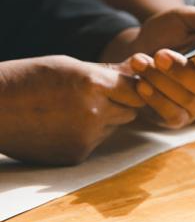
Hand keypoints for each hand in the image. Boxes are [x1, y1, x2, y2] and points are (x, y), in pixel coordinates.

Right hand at [0, 56, 143, 164]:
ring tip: (71, 109)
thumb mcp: (68, 66)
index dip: (130, 86)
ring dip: (103, 119)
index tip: (120, 84)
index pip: (136, 88)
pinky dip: (86, 135)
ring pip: (114, 127)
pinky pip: (96, 142)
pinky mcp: (76, 155)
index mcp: (92, 84)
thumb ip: (108, 73)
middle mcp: (93, 112)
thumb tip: (141, 66)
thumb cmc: (27, 79)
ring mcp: (85, 137)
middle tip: (93, 96)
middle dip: (120, 104)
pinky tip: (60, 125)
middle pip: (130, 110)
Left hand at [103, 6, 194, 127]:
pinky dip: (154, 99)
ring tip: (139, 61)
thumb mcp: (186, 18)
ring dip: (160, 80)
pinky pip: (173, 116)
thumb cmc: (166, 32)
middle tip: (159, 55)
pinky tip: (140, 84)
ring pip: (188, 101)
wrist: (136, 48)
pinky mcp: (178, 118)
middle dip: (182, 73)